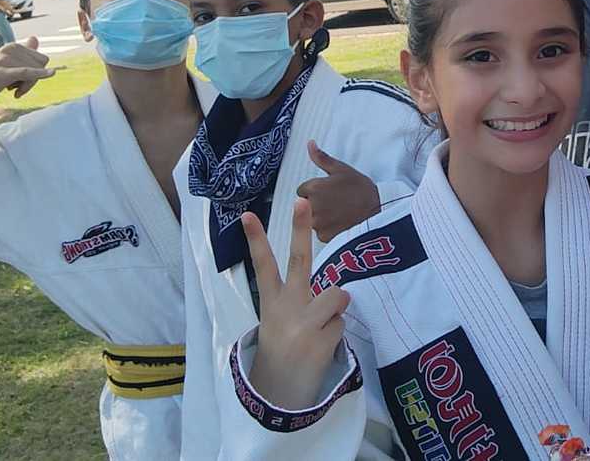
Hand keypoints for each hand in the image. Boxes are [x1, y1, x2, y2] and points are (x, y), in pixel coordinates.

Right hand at [0, 37, 58, 120]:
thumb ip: (22, 52)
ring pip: (35, 72)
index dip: (37, 73)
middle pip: (41, 64)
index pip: (41, 59)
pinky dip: (39, 74)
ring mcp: (4, 60)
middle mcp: (9, 49)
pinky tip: (52, 74)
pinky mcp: (1, 73)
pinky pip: (26, 72)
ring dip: (25, 87)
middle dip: (33, 80)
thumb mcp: (6, 66)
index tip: (21, 81)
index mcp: (12, 46)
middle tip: (14, 88)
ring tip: (8, 89)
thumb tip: (35, 38)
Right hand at [244, 201, 350, 409]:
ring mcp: (304, 323)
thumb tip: (339, 291)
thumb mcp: (282, 320)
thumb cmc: (285, 345)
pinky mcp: (321, 339)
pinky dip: (336, 333)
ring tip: (319, 329)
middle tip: (301, 200)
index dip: (255, 239)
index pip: (263, 266)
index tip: (247, 214)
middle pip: (299, 260)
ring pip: (336, 295)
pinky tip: (321, 347)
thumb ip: (301, 299)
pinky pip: (342, 322)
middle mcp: (287, 307)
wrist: (280, 390)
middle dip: (300, 229)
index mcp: (273, 301)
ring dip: (335, 311)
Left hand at [296, 141, 380, 242]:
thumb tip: (309, 143)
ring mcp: (317, 223)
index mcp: (314, 187)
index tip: (328, 191)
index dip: (315, 190)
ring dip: (320, 216)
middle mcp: (312, 206)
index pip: (302, 190)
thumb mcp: (342, 169)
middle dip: (316, 203)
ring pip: (311, 219)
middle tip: (335, 202)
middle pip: (305, 205)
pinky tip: (341, 223)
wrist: (378, 211)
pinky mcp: (323, 236)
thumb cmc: (361, 189)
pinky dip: (327, 228)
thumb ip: (321, 158)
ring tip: (339, 212)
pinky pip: (319, 231)